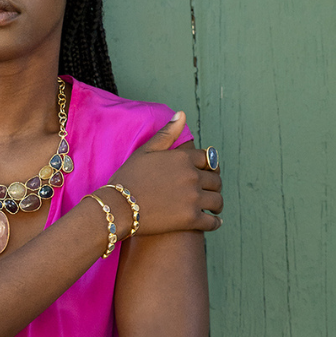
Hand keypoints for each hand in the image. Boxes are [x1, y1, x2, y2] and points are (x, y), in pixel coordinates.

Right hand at [108, 112, 222, 234]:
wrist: (118, 207)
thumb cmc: (128, 178)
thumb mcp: (145, 151)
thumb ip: (166, 133)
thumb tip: (181, 114)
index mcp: (183, 158)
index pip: (208, 159)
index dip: (210, 166)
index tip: (209, 172)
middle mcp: (192, 176)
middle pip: (216, 180)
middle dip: (215, 185)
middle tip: (211, 191)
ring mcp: (193, 198)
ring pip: (217, 200)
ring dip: (217, 204)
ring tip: (213, 208)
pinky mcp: (191, 219)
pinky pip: (212, 222)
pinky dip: (215, 223)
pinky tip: (213, 222)